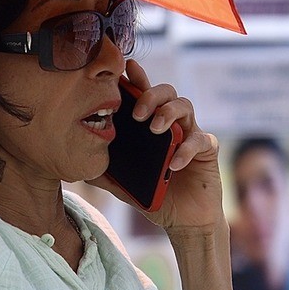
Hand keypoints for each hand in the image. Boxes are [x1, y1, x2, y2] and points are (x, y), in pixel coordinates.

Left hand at [88, 60, 224, 232]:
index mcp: (153, 125)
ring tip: (154, 129)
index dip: (137, 79)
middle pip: (167, 92)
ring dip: (168, 113)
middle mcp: (173, 124)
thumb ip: (107, 175)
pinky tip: (173, 164)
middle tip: (136, 113)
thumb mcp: (125, 186)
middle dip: (150, 95)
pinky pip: (201, 140)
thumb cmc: (156, 196)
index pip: (144, 95)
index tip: (126, 68)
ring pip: (185, 106)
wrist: (184, 221)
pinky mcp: (207, 150)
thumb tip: (81, 169)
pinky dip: (186, 150)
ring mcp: (192, 134)